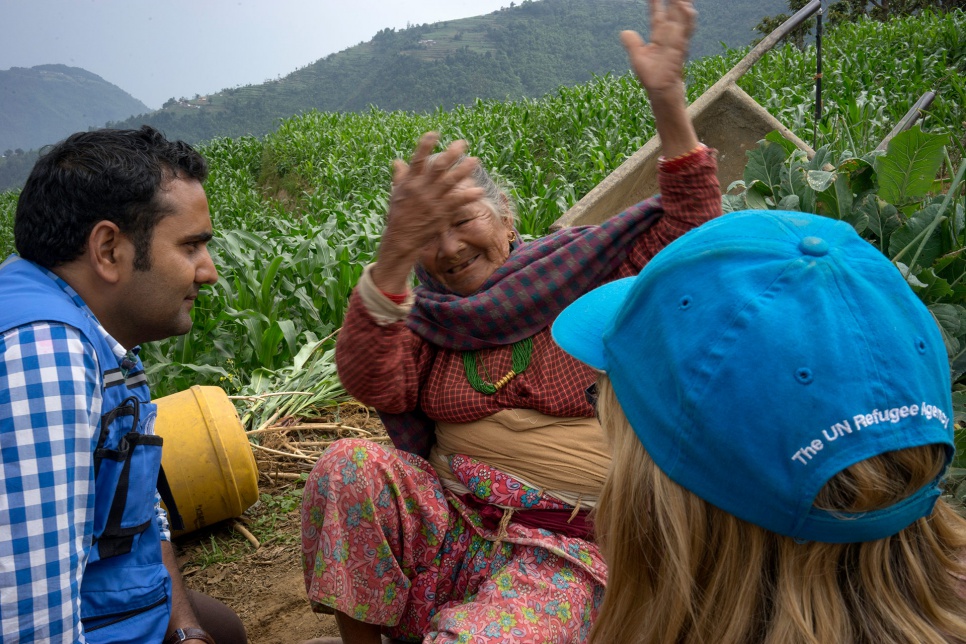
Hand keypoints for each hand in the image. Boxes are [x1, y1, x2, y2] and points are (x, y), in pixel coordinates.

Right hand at [374, 132, 482, 292]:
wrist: (402, 239)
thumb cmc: (399, 214)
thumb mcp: (396, 193)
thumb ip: (400, 176)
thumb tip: (397, 161)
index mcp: (410, 182)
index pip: (417, 160)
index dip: (425, 145)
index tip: (435, 133)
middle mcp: (422, 189)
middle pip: (438, 168)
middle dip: (451, 154)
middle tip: (462, 143)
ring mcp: (432, 201)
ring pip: (451, 182)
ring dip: (464, 170)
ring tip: (475, 160)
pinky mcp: (442, 214)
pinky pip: (457, 202)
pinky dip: (468, 196)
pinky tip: (479, 190)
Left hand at [620, 0, 696, 97]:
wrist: (662, 91)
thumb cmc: (652, 76)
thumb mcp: (638, 57)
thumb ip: (632, 43)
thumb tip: (625, 32)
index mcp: (659, 35)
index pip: (657, 13)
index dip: (655, 2)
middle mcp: (670, 35)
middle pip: (672, 10)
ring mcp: (677, 40)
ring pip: (681, 17)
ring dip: (682, 4)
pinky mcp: (681, 48)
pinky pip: (685, 31)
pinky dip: (686, 19)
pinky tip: (686, 8)